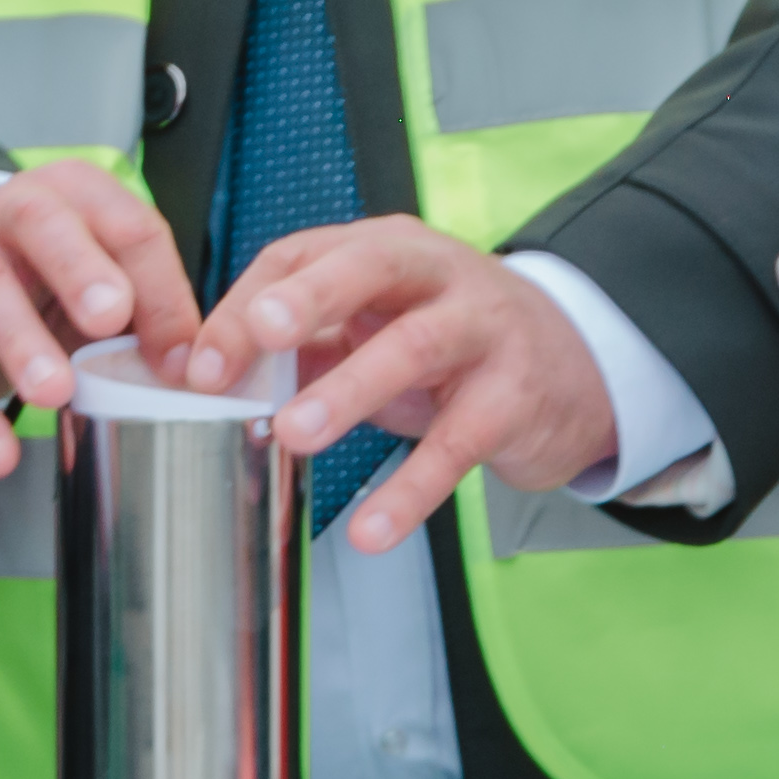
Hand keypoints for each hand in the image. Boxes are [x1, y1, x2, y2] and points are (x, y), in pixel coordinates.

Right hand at [0, 164, 203, 473]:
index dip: (158, 291)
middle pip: (42, 224)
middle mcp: (12, 213)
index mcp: (77, 194)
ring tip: (54, 393)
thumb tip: (188, 370)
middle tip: (108, 318)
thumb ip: (149, 308)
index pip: (128, 226)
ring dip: (21, 342)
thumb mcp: (104, 272)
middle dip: (78, 269)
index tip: (175, 360)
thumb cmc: (47, 272)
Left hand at [193, 215, 619, 552]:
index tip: (203, 366)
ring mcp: (483, 330)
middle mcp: (437, 275)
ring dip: (352, 389)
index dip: (247, 307)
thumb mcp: (377, 327)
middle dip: (310, 298)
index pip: (303, 256)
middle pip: (369, 268)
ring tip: (295, 434)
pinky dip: (412, 489)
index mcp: (385, 249)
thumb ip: (304, 346)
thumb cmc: (454, 343)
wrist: (576, 367)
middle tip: (260, 338)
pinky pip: (458, 443)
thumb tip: (214, 380)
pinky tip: (371, 529)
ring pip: (415, 346)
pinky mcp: (514, 397)